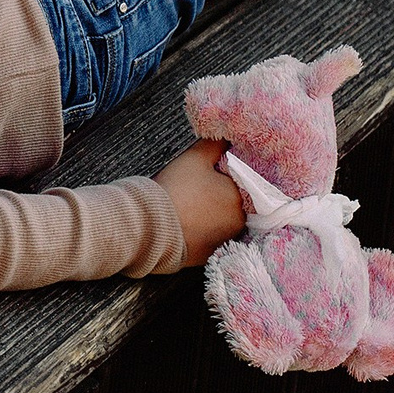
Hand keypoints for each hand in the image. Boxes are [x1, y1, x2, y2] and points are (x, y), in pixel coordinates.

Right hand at [155, 138, 242, 268]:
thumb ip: (216, 144)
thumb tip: (228, 136)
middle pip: (234, 203)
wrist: (150, 227)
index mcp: (241, 197)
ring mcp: (224, 242)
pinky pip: (209, 239)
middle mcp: (239, 223)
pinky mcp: (208, 256)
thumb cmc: (176, 189)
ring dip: (212, 214)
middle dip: (221, 195)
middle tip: (199, 187)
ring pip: (223, 222)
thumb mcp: (195, 158)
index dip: (228, 176)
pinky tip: (187, 223)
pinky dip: (202, 231)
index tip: (213, 173)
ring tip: (191, 205)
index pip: (244, 182)